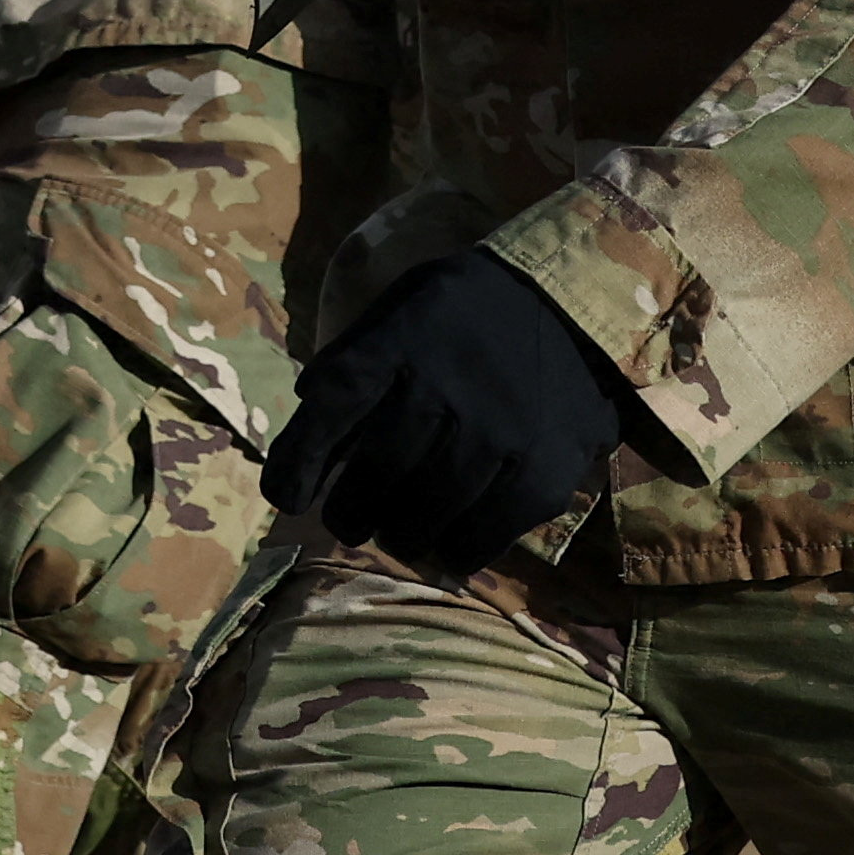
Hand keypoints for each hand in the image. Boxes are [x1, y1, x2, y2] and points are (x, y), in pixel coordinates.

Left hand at [260, 248, 637, 572]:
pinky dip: (459, 550)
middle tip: (347, 522)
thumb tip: (309, 430)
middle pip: (380, 469)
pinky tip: (449, 548)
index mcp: (404, 335)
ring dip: (402, 535)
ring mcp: (502, 430)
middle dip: (350, 510)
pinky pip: (486, 532)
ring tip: (398, 536)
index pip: (337, 402)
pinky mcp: (545, 469)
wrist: (569, 304)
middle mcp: (450, 384)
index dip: (299, 458)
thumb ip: (356, 364)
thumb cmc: (463, 312)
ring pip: (429, 510)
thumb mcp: (400, 309)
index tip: (284, 497)